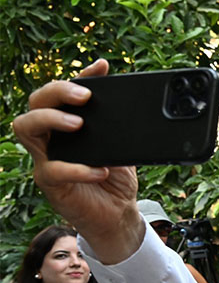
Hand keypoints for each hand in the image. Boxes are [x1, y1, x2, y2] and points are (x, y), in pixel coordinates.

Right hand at [12, 59, 143, 263]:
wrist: (118, 214)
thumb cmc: (114, 177)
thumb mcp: (121, 145)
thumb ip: (118, 123)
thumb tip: (128, 97)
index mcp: (65, 124)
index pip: (62, 93)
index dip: (77, 76)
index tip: (101, 68)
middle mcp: (50, 137)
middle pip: (35, 102)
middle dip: (57, 92)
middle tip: (85, 97)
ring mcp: (46, 158)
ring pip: (25, 127)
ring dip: (50, 120)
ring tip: (79, 125)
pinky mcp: (50, 183)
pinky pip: (53, 170)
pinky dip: (77, 168)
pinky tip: (100, 169)